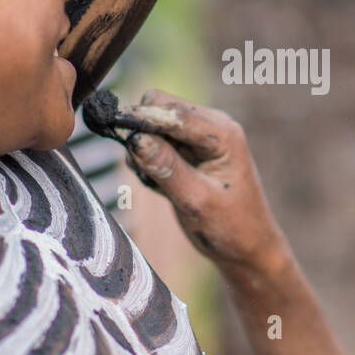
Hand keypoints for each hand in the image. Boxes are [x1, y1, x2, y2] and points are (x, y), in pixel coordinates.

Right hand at [122, 89, 290, 273]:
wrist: (244, 247)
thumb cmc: (230, 226)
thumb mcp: (196, 201)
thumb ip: (166, 168)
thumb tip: (136, 139)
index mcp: (223, 134)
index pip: (175, 113)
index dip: (141, 116)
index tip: (110, 121)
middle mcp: (212, 127)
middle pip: (161, 106)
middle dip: (141, 131)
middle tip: (140, 169)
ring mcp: (199, 137)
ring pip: (154, 124)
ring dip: (143, 149)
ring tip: (158, 184)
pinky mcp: (188, 151)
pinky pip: (155, 143)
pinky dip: (148, 161)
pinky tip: (161, 185)